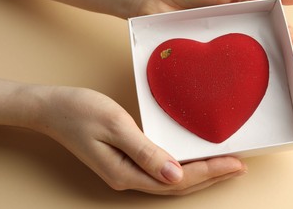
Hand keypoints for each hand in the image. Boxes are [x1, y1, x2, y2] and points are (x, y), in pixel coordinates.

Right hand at [34, 85, 245, 194]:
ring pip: (172, 179)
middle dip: (212, 176)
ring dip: (201, 173)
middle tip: (240, 166)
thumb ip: (146, 152)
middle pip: (178, 184)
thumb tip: (175, 175)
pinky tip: (194, 159)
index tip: (236, 163)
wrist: (52, 108)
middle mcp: (129, 177)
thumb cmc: (80, 111)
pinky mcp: (126, 161)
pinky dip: (183, 166)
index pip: (178, 179)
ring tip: (225, 166)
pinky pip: (162, 169)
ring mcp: (127, 171)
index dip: (210, 172)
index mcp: (127, 172)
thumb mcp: (115, 126)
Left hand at [136, 0, 292, 98]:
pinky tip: (250, 102)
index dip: (291, 45)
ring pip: (247, 72)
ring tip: (290, 98)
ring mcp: (218, 53)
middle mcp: (235, 37)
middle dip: (289, 71)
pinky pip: (221, 80)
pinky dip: (237, 92)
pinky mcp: (201, 65)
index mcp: (246, 16)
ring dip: (269, 85)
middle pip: (267, 56)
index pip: (276, 32)